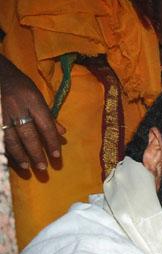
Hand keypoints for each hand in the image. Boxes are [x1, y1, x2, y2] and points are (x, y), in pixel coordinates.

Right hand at [0, 55, 64, 172]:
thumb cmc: (20, 85)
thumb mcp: (37, 96)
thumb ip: (48, 115)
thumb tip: (62, 134)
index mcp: (32, 101)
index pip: (45, 125)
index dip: (51, 142)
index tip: (56, 156)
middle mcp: (17, 107)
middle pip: (27, 134)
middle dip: (35, 152)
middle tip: (42, 168)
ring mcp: (2, 112)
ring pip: (10, 138)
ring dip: (19, 154)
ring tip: (27, 167)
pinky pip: (0, 136)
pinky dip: (6, 149)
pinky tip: (10, 158)